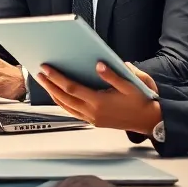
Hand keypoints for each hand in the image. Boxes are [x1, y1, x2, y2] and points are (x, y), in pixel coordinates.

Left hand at [34, 62, 160, 134]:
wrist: (148, 120)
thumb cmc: (140, 101)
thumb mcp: (130, 85)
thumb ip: (113, 75)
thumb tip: (99, 65)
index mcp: (99, 102)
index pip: (71, 88)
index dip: (57, 78)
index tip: (46, 69)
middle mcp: (92, 112)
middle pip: (64, 98)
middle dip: (49, 85)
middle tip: (39, 74)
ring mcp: (92, 118)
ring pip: (66, 106)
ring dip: (53, 94)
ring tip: (45, 82)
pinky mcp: (93, 121)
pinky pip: (72, 112)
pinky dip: (62, 102)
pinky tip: (58, 95)